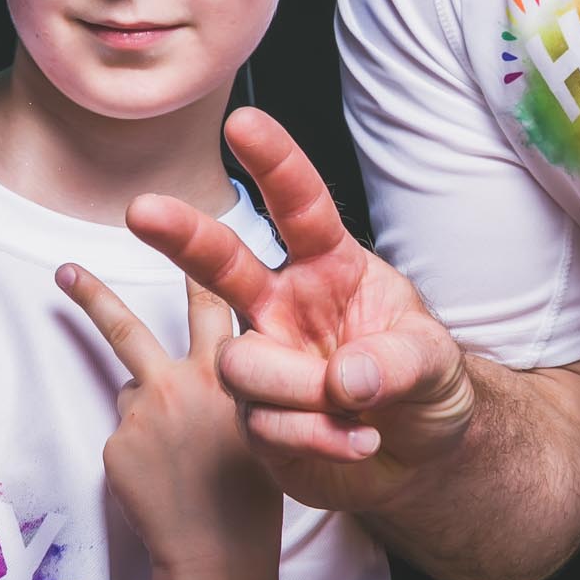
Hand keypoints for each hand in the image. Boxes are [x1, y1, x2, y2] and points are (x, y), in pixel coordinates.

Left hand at [55, 263, 278, 577]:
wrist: (217, 557)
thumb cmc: (249, 498)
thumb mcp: (263, 426)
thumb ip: (230, 390)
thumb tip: (190, 375)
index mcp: (228, 375)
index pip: (214, 306)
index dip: (203, 263)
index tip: (190, 225)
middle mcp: (182, 383)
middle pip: (127, 327)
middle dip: (94, 294)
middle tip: (64, 268)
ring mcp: (144, 413)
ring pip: (128, 380)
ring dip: (131, 383)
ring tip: (73, 291)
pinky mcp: (118, 444)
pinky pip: (126, 433)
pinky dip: (139, 448)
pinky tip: (158, 476)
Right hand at [121, 107, 474, 514]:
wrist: (420, 455)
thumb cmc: (425, 383)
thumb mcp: (437, 362)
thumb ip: (399, 361)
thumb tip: (346, 377)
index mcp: (330, 265)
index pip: (300, 205)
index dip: (274, 163)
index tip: (243, 123)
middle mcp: (284, 304)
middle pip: (222, 260)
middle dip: (182, 234)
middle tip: (142, 210)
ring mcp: (264, 359)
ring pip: (243, 364)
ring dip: (304, 394)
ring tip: (360, 410)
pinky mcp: (256, 418)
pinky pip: (263, 425)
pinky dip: (318, 439)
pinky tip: (357, 441)